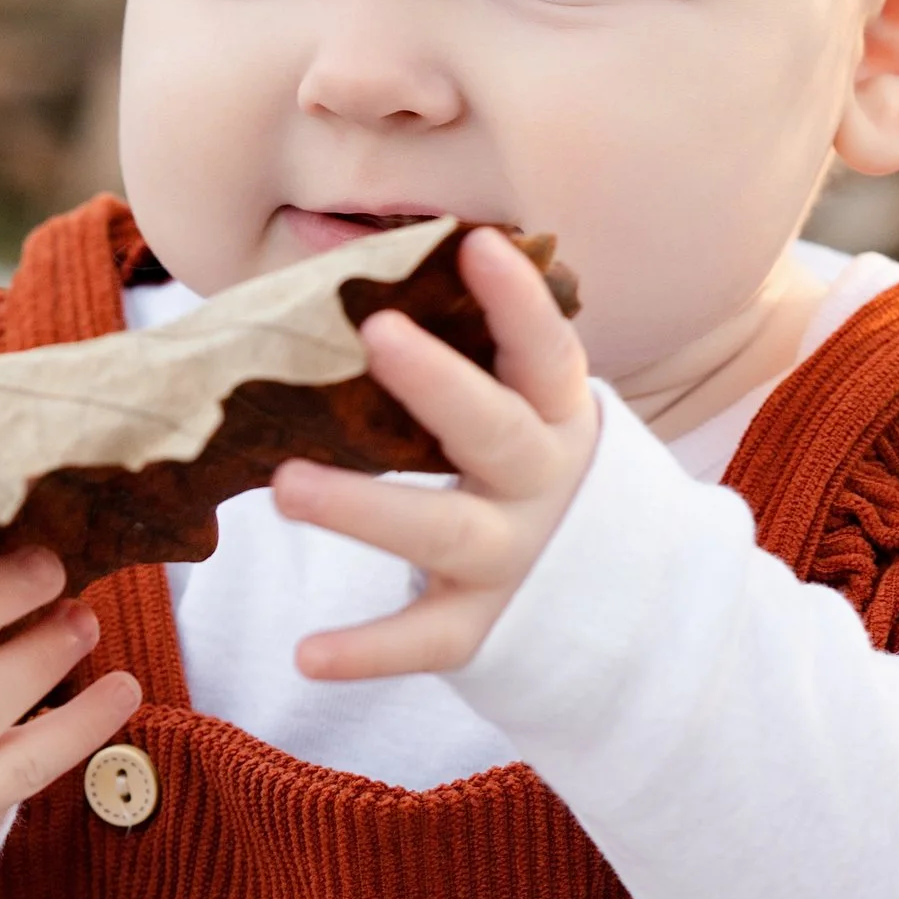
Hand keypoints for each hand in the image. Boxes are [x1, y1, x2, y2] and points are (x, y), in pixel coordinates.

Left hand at [271, 225, 599, 679]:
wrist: (613, 600)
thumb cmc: (524, 466)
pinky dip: (367, 651)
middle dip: (439, 384)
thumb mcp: (518, 407)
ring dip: (364, 507)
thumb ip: (455, 347)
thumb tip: (325, 249)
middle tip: (376, 330)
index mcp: (555, 414)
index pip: (545, 352)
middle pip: (494, 432)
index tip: (477, 243)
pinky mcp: (482, 625)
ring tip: (285, 483)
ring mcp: (514, 557)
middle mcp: (540, 482)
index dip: (518, 301)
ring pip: (444, 531)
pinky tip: (307, 655)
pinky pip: (424, 639)